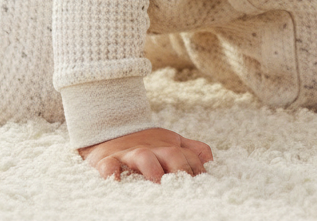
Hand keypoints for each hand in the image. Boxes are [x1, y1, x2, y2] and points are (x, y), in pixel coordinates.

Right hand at [78, 127, 213, 182]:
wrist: (108, 130)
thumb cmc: (145, 144)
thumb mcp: (169, 143)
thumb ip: (190, 149)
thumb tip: (209, 158)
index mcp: (168, 147)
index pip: (190, 156)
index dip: (198, 170)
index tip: (203, 186)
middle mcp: (152, 149)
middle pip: (171, 154)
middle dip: (181, 168)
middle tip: (184, 185)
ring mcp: (130, 154)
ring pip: (143, 157)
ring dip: (152, 168)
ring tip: (157, 181)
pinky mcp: (107, 159)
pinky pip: (109, 166)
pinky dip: (112, 172)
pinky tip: (115, 180)